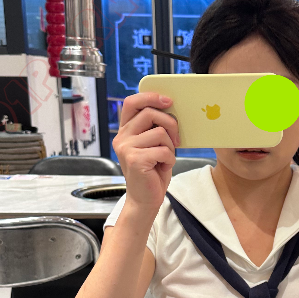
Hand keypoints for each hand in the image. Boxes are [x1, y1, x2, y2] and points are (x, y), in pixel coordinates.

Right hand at [113, 92, 178, 212]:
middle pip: (149, 113)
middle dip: (170, 123)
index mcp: (125, 131)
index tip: (168, 101)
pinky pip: (163, 150)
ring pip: (159, 133)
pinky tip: (163, 167)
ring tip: (165, 159)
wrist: (145, 200)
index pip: (131, 102)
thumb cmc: (152, 172)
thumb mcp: (152, 145)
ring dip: (170, 146)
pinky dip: (170, 159)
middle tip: (176, 138)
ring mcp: (126, 148)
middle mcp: (122, 138)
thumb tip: (169, 109)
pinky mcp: (135, 160)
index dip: (150, 97)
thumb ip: (154, 127)